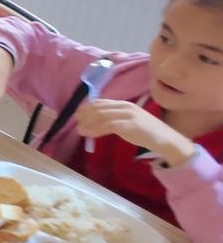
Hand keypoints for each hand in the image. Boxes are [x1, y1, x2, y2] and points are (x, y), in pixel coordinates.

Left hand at [77, 99, 192, 166]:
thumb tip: (95, 122)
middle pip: (99, 108)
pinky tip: (89, 134)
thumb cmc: (146, 132)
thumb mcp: (128, 121)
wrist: (166, 140)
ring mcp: (128, 115)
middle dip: (85, 115)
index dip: (87, 107)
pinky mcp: (130, 125)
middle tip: (77, 123)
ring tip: (80, 130)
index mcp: (124, 104)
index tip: (78, 114)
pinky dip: (96, 129)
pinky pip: (108, 125)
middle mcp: (125, 107)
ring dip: (88, 123)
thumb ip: (114, 119)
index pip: (101, 102)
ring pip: (101, 116)